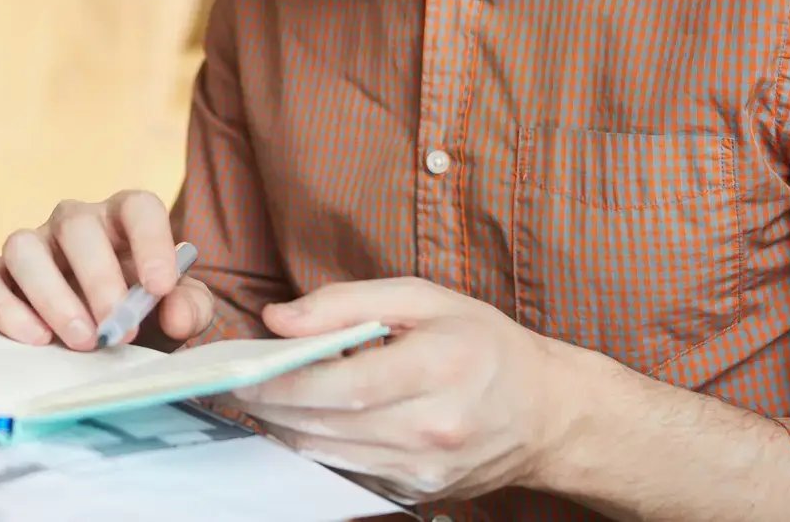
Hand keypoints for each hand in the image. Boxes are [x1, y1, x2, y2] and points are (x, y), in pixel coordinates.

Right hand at [0, 190, 212, 350]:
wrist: (106, 338)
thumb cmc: (144, 313)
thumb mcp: (176, 311)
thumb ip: (188, 307)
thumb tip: (175, 312)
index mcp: (124, 219)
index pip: (138, 207)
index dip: (151, 241)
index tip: (160, 288)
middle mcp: (75, 222)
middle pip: (77, 226)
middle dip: (98, 279)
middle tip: (117, 330)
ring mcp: (34, 245)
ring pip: (23, 246)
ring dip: (51, 295)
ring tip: (81, 339)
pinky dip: (6, 310)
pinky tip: (37, 339)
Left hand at [232, 277, 579, 503]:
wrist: (547, 412)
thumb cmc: (484, 343)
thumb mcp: (424, 298)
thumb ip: (347, 301)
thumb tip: (279, 319)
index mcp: (440, 367)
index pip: (344, 383)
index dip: (285, 382)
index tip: (245, 371)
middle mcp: (435, 427)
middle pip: (331, 424)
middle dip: (275, 406)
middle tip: (242, 385)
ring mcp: (428, 468)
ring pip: (333, 454)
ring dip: (290, 429)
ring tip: (268, 400)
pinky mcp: (421, 492)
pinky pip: (351, 472)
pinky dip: (320, 449)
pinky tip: (308, 422)